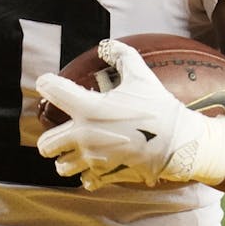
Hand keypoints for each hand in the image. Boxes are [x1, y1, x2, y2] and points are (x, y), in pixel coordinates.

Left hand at [36, 40, 224, 188]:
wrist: (177, 141)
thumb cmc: (158, 106)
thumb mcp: (141, 75)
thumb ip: (121, 55)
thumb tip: (105, 44)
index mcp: (88, 108)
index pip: (53, 91)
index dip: (47, 83)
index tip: (47, 83)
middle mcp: (83, 135)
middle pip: (47, 144)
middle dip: (49, 139)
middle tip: (60, 132)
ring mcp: (93, 159)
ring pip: (62, 166)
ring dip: (66, 159)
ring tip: (75, 152)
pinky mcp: (105, 174)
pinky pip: (85, 181)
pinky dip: (87, 175)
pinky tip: (94, 166)